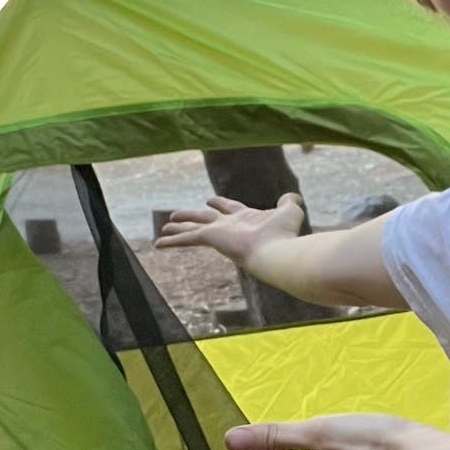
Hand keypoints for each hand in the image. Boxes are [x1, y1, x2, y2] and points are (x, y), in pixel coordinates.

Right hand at [154, 194, 305, 266]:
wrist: (275, 252)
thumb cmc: (284, 234)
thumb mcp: (290, 211)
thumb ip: (289, 203)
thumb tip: (292, 197)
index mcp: (245, 218)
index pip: (229, 208)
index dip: (220, 203)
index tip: (209, 200)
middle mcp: (229, 227)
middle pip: (205, 218)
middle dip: (191, 216)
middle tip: (176, 216)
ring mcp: (218, 233)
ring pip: (192, 228)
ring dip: (177, 229)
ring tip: (162, 231)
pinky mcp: (210, 238)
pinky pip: (186, 238)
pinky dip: (172, 241)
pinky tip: (157, 244)